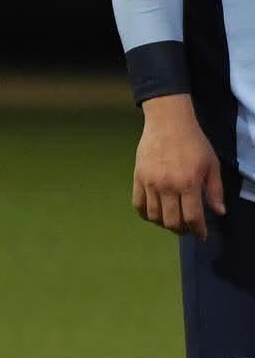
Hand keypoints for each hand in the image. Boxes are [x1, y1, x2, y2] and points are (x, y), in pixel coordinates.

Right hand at [133, 94, 225, 239]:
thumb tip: (218, 212)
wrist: (168, 123)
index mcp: (189, 183)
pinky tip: (154, 214)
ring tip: (171, 221)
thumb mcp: (212, 164)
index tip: (201, 235)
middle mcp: (168, 187)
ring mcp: (150, 184)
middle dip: (181, 230)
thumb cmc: (194, 142)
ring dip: (164, 224)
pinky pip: (138, 206)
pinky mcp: (138, 179)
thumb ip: (215, 190)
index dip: (198, 230)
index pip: (192, 217)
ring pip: (154, 216)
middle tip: (187, 228)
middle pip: (171, 221)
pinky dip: (146, 215)